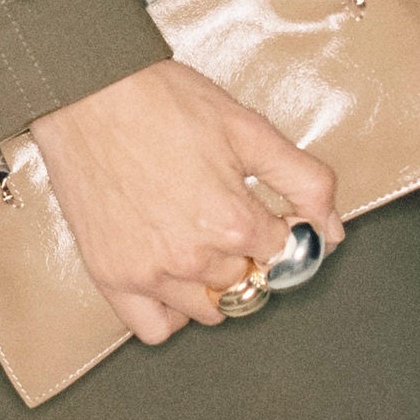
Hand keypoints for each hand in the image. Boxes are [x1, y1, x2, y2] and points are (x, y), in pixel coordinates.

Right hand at [28, 59, 344, 344]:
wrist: (88, 92)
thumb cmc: (161, 101)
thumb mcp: (248, 129)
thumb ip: (303, 181)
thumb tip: (332, 229)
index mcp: (234, 222)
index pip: (282, 252)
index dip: (277, 227)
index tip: (261, 211)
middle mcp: (193, 258)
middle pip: (247, 281)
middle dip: (245, 254)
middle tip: (221, 214)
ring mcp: (150, 273)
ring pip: (208, 309)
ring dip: (213, 283)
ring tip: (196, 239)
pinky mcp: (112, 277)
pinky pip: (154, 328)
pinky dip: (170, 312)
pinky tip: (172, 278)